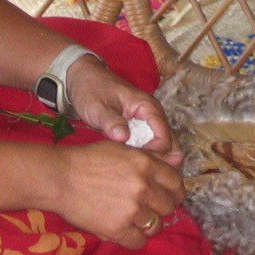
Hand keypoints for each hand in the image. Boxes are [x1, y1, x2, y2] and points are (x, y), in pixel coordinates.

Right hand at [50, 140, 185, 248]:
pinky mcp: (118, 229)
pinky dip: (135, 238)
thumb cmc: (89, 159)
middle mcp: (143, 187)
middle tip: (149, 208)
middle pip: (169, 206)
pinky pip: (139, 242)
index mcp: (146, 164)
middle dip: (161, 208)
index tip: (169, 196)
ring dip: (148, 224)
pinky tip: (126, 231)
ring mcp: (131, 210)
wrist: (60, 178)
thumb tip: (179, 158)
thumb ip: (151, 156)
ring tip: (136, 220)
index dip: (175, 191)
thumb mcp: (122, 148)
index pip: (176, 182)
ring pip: (156, 225)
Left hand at [68, 58, 182, 167]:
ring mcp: (149, 121)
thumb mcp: (97, 107)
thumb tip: (124, 138)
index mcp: (147, 106)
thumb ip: (111, 122)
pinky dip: (148, 158)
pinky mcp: (141, 128)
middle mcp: (153, 114)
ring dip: (156, 162)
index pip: (164, 136)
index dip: (155, 155)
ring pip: (165, 147)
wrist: (83, 78)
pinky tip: (134, 169)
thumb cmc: (90, 90)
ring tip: (137, 175)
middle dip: (162, 162)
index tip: (137, 166)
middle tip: (141, 176)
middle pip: (171, 143)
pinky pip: (153, 146)